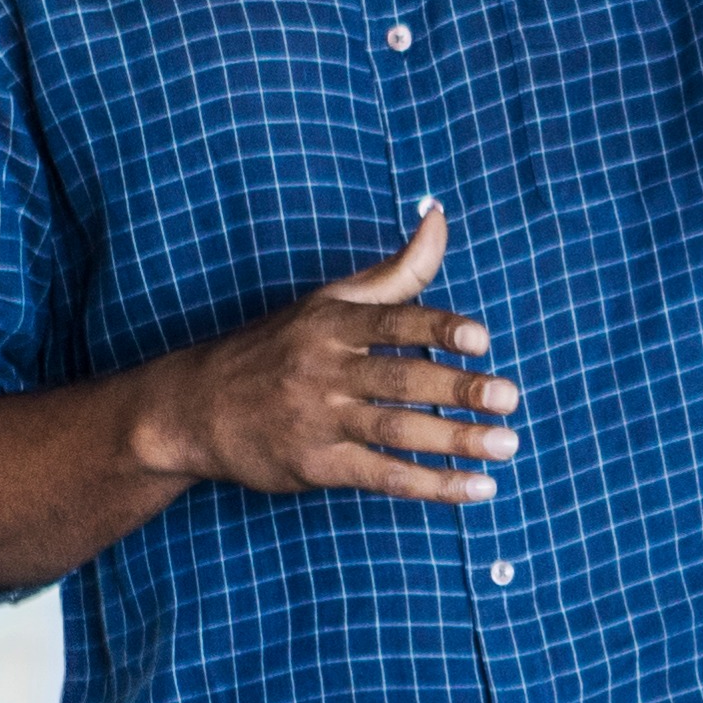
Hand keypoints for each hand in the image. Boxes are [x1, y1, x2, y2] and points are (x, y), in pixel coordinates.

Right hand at [127, 202, 513, 502]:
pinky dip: (432, 485)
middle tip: (509, 397)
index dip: (437, 328)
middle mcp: (325, 370)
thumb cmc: (277, 349)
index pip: (392, 323)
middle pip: (400, 379)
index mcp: (331, 324)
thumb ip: (396, 271)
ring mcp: (319, 420)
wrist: (194, 409)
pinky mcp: (317, 465)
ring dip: (455, 440)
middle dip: (457, 389)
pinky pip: (383, 475)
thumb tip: (439, 215)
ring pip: (397, 430)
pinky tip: (477, 487)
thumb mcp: (328, 301)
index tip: (480, 338)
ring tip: (506, 443)